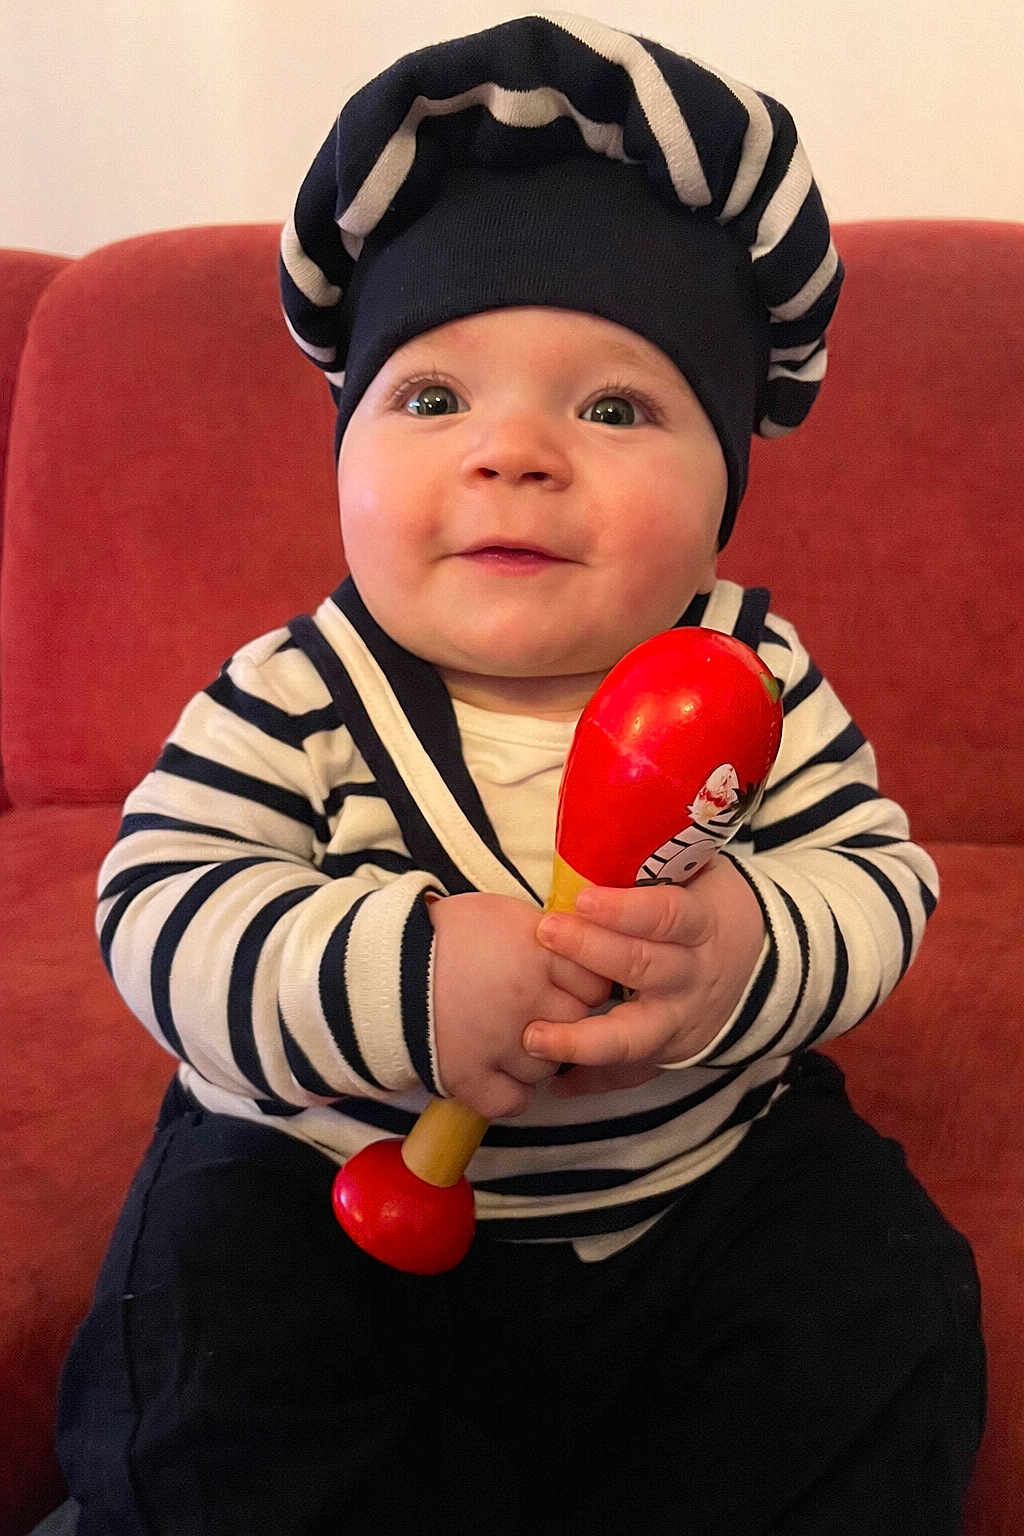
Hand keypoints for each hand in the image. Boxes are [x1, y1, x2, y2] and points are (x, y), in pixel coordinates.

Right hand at [429, 892, 610, 1119]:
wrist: (387, 961)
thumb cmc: (449, 932)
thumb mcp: (506, 914)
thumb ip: (551, 936)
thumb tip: (585, 951)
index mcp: (538, 955)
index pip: (595, 986)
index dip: (581, 985)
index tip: (562, 984)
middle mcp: (526, 1000)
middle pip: (577, 1027)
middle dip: (562, 1020)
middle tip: (536, 1010)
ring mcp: (498, 1042)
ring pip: (549, 1068)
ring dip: (538, 1058)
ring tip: (512, 1038)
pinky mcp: (467, 1075)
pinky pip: (513, 1101)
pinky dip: (512, 1093)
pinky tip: (502, 1074)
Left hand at [523, 856, 764, 1085]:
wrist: (760, 965)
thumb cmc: (708, 907)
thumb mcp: (700, 875)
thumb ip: (658, 862)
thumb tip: (598, 825)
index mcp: (703, 924)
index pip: (669, 916)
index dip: (627, 909)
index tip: (584, 896)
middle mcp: (693, 976)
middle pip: (645, 968)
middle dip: (592, 952)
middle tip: (545, 932)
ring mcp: (681, 1021)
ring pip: (635, 1035)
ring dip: (583, 1038)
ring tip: (533, 1035)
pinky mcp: (668, 1053)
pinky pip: (631, 1074)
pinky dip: (593, 1080)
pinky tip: (555, 1082)